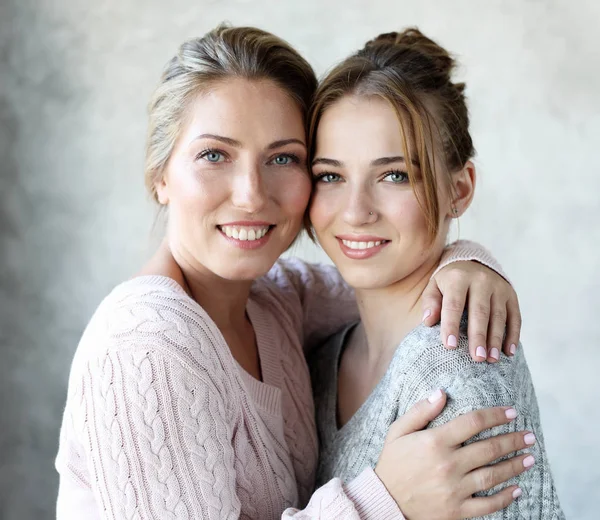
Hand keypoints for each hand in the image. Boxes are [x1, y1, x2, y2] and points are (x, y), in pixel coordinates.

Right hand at [375, 390, 533, 519]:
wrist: (385, 501)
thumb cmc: (392, 463)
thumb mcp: (398, 431)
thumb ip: (420, 411)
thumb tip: (441, 392)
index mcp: (435, 442)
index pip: (473, 423)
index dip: (495, 415)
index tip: (511, 412)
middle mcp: (448, 464)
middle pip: (489, 448)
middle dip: (513, 440)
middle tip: (529, 435)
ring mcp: (454, 489)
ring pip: (493, 474)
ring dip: (514, 465)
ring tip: (530, 457)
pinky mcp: (457, 510)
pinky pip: (487, 504)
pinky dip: (505, 497)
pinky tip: (517, 489)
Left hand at [421, 261, 520, 361]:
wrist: (474, 261)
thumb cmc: (449, 281)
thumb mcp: (435, 285)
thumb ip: (430, 302)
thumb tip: (428, 322)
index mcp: (458, 278)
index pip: (454, 304)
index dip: (451, 325)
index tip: (450, 346)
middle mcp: (481, 280)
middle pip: (480, 312)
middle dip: (479, 336)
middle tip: (477, 358)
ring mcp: (499, 287)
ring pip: (499, 316)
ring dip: (496, 339)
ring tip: (491, 359)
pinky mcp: (512, 295)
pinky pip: (515, 316)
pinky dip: (513, 335)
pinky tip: (508, 351)